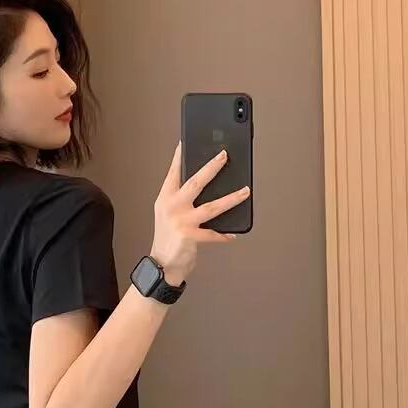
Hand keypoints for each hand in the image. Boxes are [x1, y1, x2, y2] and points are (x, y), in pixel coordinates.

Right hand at [149, 142, 249, 286]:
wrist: (162, 265)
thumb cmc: (167, 238)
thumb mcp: (168, 214)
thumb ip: (181, 199)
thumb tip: (206, 186)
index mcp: (165, 198)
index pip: (173, 173)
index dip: (178, 157)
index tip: (184, 142)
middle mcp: (171, 207)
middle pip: (195, 182)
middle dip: (212, 167)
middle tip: (224, 156)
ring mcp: (181, 221)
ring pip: (212, 206)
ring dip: (232, 199)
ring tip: (245, 192)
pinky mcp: (189, 236)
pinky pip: (213, 233)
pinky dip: (224, 234)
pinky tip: (233, 234)